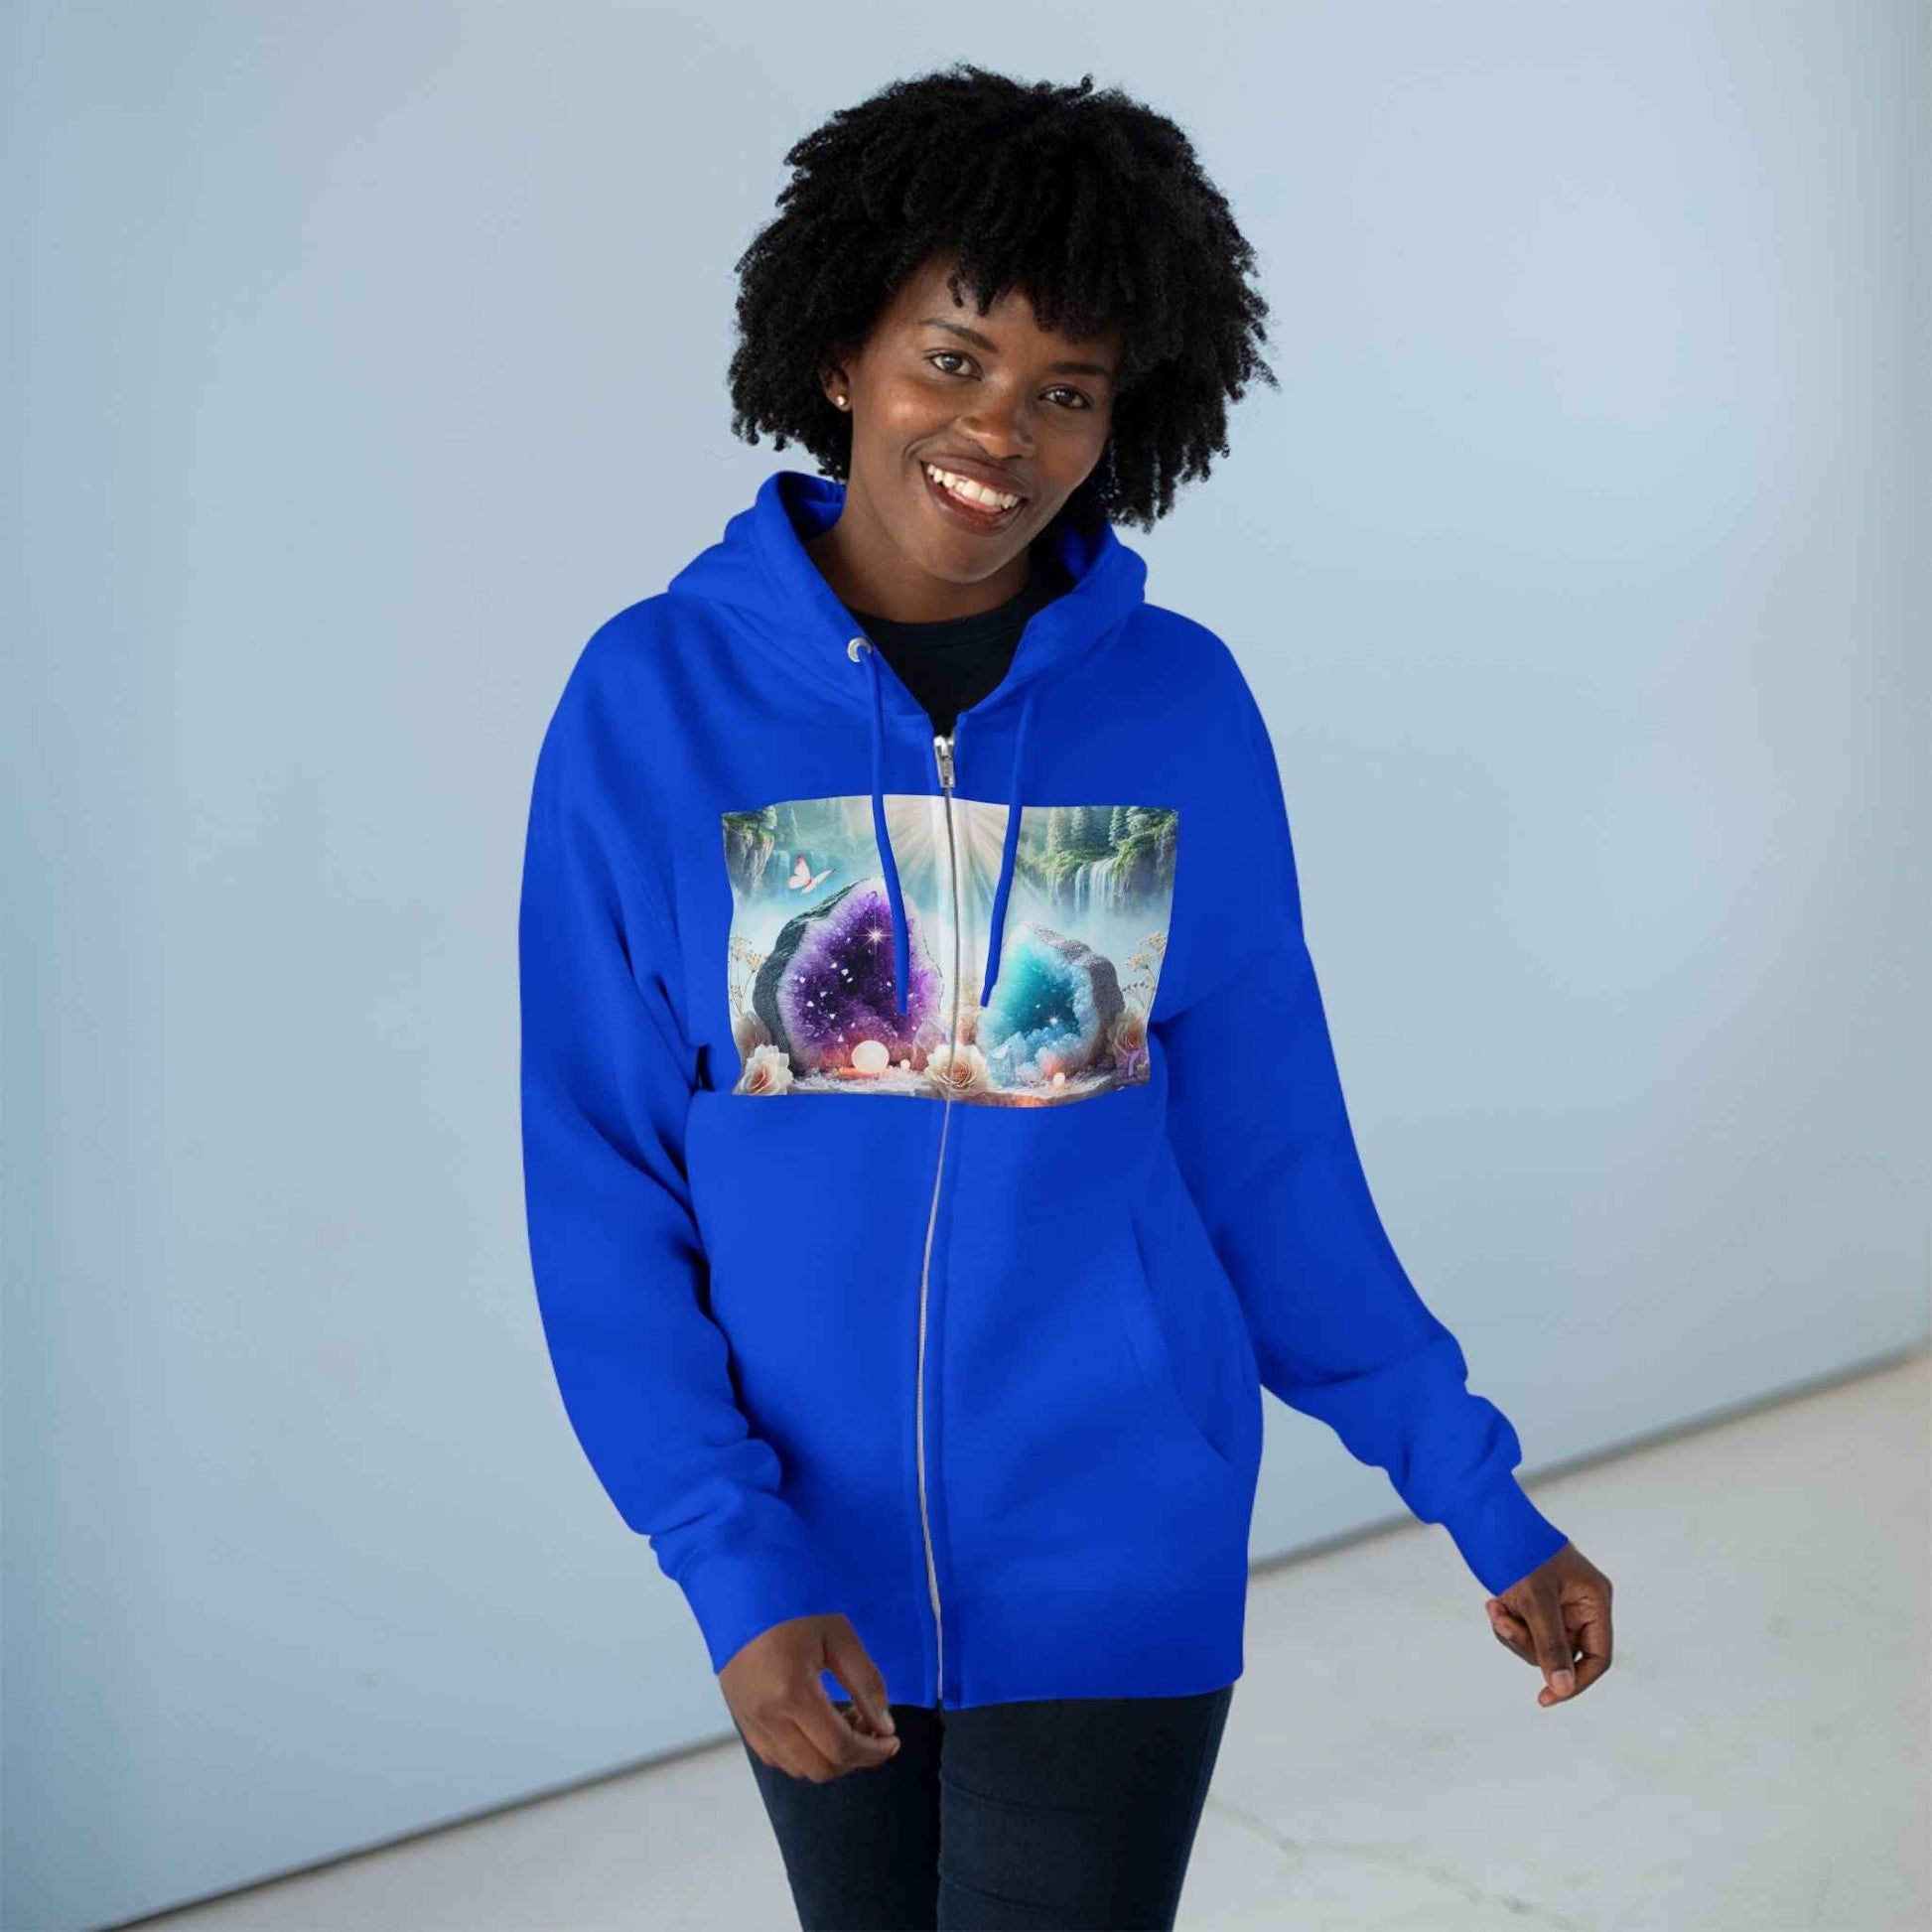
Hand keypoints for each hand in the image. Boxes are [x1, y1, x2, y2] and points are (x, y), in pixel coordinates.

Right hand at [721, 1613, 903, 1780]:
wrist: (740, 1592)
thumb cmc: (792, 1607)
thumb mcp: (838, 1635)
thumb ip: (866, 1683)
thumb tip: (885, 1727)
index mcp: (792, 1693)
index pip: (840, 1747)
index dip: (873, 1753)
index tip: (892, 1742)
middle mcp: (767, 1717)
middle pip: (820, 1768)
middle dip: (855, 1759)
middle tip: (872, 1730)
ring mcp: (751, 1722)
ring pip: (798, 1768)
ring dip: (830, 1758)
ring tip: (847, 1723)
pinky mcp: (742, 1720)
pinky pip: (776, 1758)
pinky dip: (804, 1755)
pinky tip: (818, 1727)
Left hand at [1484, 1541, 1612, 1706]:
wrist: (1485, 1515)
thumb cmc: (1518, 1549)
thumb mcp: (1535, 1599)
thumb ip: (1550, 1644)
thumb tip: (1562, 1689)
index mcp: (1594, 1599)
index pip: (1597, 1656)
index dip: (1575, 1682)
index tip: (1545, 1698)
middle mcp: (1580, 1605)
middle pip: (1564, 1655)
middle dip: (1529, 1645)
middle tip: (1504, 1623)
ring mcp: (1557, 1605)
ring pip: (1540, 1646)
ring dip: (1513, 1634)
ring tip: (1495, 1608)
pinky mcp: (1534, 1603)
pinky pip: (1525, 1633)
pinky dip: (1507, 1625)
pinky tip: (1494, 1605)